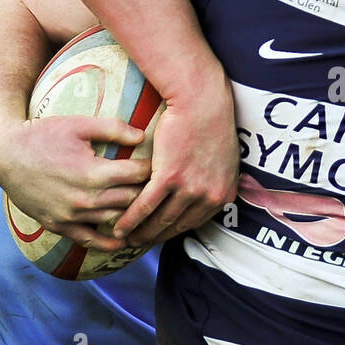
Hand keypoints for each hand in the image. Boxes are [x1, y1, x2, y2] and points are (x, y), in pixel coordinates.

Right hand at [0, 115, 150, 252]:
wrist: (4, 154)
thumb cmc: (42, 135)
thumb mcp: (78, 125)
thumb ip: (113, 129)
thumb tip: (143, 135)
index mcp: (94, 173)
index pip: (137, 175)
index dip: (152, 168)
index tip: (159, 163)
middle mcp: (85, 199)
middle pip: (132, 199)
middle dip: (146, 190)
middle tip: (159, 185)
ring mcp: (72, 216)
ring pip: (116, 220)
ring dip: (132, 214)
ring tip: (148, 208)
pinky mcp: (59, 226)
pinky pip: (90, 240)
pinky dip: (109, 243)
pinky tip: (124, 242)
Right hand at [112, 69, 240, 245]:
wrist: (202, 100)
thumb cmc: (211, 123)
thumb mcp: (225, 159)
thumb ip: (216, 180)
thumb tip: (208, 194)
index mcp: (224, 194)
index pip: (195, 223)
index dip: (174, 232)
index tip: (159, 236)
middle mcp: (210, 196)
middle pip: (177, 226)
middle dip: (155, 237)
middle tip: (138, 243)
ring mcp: (191, 189)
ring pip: (160, 219)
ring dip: (140, 232)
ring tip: (125, 237)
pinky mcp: (170, 177)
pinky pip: (147, 205)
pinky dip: (131, 218)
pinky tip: (120, 225)